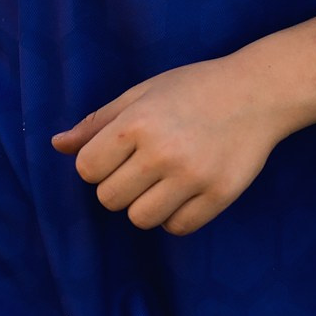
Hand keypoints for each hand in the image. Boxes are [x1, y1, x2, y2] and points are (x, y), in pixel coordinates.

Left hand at [54, 56, 285, 233]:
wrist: (257, 92)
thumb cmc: (194, 88)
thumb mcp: (141, 93)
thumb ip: (98, 123)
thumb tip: (57, 146)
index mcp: (136, 123)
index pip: (87, 170)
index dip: (97, 166)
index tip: (117, 155)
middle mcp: (162, 152)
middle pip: (110, 199)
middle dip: (119, 187)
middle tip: (143, 168)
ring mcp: (193, 176)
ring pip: (141, 219)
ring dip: (145, 206)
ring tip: (163, 183)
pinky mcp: (219, 195)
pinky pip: (178, 227)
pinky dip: (175, 216)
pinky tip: (185, 192)